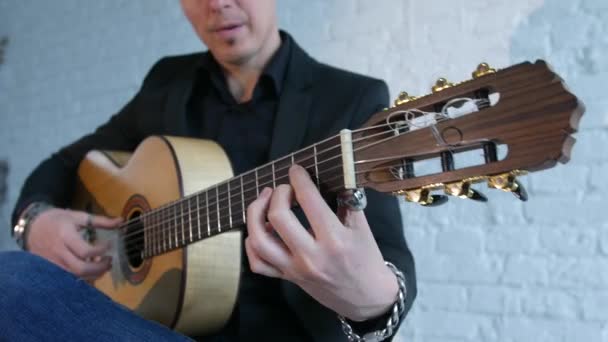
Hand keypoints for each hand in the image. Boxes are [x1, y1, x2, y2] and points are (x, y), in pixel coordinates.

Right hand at [27, 208, 121, 278]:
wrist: (32, 227)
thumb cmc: (58, 220)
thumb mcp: (79, 216)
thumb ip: (101, 221)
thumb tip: (121, 221)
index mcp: (65, 236)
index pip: (85, 251)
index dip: (101, 251)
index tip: (110, 245)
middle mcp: (58, 253)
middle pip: (81, 269)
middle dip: (99, 268)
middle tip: (110, 261)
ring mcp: (53, 264)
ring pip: (75, 277)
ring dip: (93, 274)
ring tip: (103, 265)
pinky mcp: (51, 271)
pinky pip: (69, 279)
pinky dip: (83, 277)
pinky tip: (91, 270)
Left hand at [245, 165, 397, 320]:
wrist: (367, 298)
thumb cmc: (367, 259)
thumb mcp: (363, 228)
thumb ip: (348, 202)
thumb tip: (331, 177)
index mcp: (334, 239)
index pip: (309, 201)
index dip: (299, 179)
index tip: (296, 170)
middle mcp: (311, 255)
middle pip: (278, 216)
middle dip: (279, 193)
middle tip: (286, 188)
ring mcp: (296, 269)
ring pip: (259, 240)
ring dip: (256, 214)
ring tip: (264, 201)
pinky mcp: (288, 278)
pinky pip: (258, 263)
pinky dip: (251, 244)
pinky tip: (259, 229)